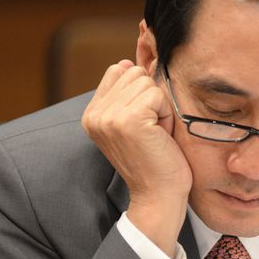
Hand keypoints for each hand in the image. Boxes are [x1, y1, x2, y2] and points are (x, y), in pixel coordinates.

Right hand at [82, 60, 191, 251]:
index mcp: (91, 114)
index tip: (143, 125)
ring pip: (147, 82)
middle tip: (152, 132)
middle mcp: (94, 114)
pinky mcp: (128, 119)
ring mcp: (108, 116)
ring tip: (156, 135)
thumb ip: (126, 94)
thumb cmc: (155, 161)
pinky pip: (157, 95)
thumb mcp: (134, 123)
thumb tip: (127, 62)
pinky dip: (166, 115)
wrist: (158, 195)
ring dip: (161, 108)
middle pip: (135, 73)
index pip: (118, 71)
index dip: (141, 93)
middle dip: (152, 100)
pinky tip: (160, 137)